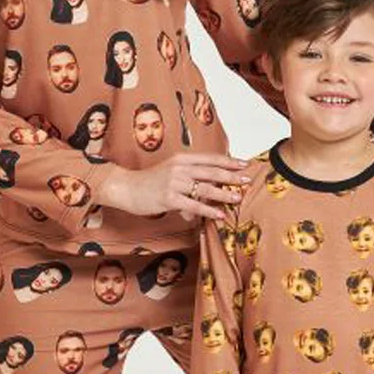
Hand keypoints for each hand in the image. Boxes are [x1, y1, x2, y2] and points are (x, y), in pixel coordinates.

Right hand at [99, 153, 251, 221]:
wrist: (125, 187)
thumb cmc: (147, 182)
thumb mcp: (169, 174)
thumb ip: (187, 183)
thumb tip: (200, 201)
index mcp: (181, 158)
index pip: (210, 158)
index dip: (229, 161)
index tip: (244, 164)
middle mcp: (180, 168)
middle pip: (212, 171)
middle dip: (232, 176)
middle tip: (248, 180)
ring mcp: (174, 182)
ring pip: (206, 188)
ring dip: (224, 193)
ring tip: (238, 198)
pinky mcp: (169, 198)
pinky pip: (194, 205)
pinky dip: (209, 210)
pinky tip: (219, 215)